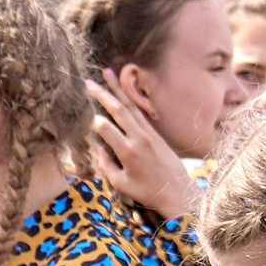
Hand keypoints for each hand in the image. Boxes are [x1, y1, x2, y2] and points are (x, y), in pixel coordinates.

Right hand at [87, 75, 195, 222]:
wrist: (177, 191)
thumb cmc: (146, 192)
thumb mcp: (121, 184)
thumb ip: (106, 165)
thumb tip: (99, 148)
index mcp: (128, 152)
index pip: (106, 129)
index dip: (95, 123)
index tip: (87, 119)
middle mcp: (139, 138)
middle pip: (119, 110)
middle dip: (103, 94)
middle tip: (89, 83)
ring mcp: (149, 133)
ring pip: (130, 106)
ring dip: (118, 88)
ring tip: (107, 73)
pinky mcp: (155, 132)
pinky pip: (139, 112)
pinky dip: (130, 99)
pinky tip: (123, 90)